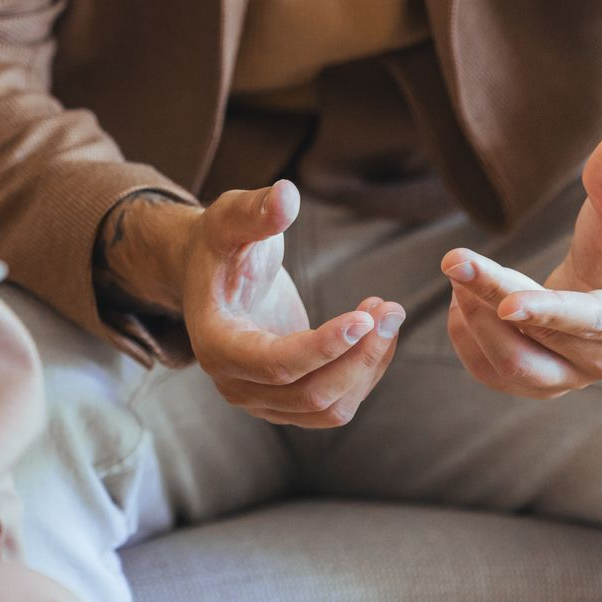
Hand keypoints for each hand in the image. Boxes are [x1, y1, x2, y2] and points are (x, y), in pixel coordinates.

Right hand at [100, 183, 404, 427]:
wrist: (211, 272)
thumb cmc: (219, 244)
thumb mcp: (229, 219)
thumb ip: (255, 211)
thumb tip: (287, 194)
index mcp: (214, 345)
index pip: (274, 364)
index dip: (322, 347)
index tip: (364, 317)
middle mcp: (235, 384)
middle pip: (310, 393)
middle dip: (360, 355)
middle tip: (390, 308)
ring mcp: (262, 400)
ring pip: (329, 407)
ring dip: (369, 366)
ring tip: (387, 313)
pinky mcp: (288, 400)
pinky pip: (336, 405)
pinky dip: (366, 373)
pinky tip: (377, 332)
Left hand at [443, 133, 601, 397]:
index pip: (593, 320)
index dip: (549, 312)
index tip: (505, 300)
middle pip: (540, 338)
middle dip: (491, 297)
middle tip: (452, 259)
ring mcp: (575, 379)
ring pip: (513, 365)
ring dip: (475, 322)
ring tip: (456, 276)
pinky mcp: (541, 384)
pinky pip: (493, 375)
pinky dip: (467, 341)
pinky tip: (458, 304)